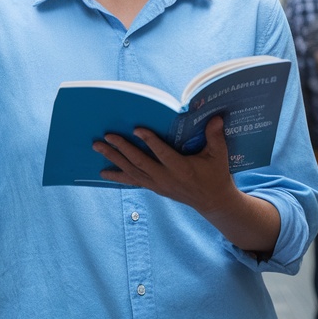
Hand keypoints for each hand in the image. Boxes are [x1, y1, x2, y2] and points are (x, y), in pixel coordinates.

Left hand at [95, 116, 240, 215]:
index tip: (136, 129)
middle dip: (122, 149)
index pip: (162, 154)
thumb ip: (215, 137)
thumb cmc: (216, 174)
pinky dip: (117, 176)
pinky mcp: (154, 188)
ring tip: (98, 147)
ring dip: (113, 159)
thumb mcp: (219, 156)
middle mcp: (166, 178)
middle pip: (139, 162)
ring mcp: (158, 184)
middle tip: (106, 136)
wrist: (212, 201)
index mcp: (181, 169)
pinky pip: (133, 181)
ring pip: (132, 171)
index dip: (150, 141)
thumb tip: (216, 117)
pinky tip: (103, 172)